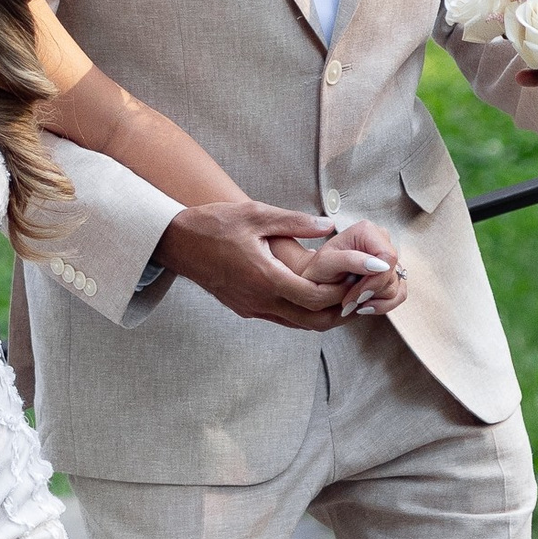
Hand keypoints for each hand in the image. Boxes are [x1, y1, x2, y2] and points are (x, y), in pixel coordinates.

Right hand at [159, 198, 379, 330]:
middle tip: (361, 293)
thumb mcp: (256, 215)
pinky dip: (304, 312)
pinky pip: (282, 318)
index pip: (314, 297)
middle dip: (341, 310)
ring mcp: (251, 307)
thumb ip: (295, 222)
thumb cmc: (213, 224)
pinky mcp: (245, 308)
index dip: (342, 291)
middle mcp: (260, 300)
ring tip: (345, 295)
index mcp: (265, 277)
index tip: (360, 277)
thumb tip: (329, 225)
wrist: (176, 242)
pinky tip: (314, 295)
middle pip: (312, 321)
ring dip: (323, 313)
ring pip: (298, 323)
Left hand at [274, 217, 406, 317]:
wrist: (316, 280)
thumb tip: (380, 265)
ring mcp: (387, 258)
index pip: (388, 258)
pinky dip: (383, 304)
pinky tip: (365, 306)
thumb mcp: (326, 264)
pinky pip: (399, 293)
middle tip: (350, 300)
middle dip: (372, 292)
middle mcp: (381, 240)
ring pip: (396, 286)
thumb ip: (351, 260)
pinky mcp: (391, 274)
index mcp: (367, 231)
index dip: (376, 280)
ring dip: (375, 300)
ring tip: (353, 301)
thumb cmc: (318, 269)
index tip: (358, 294)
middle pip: (393, 274)